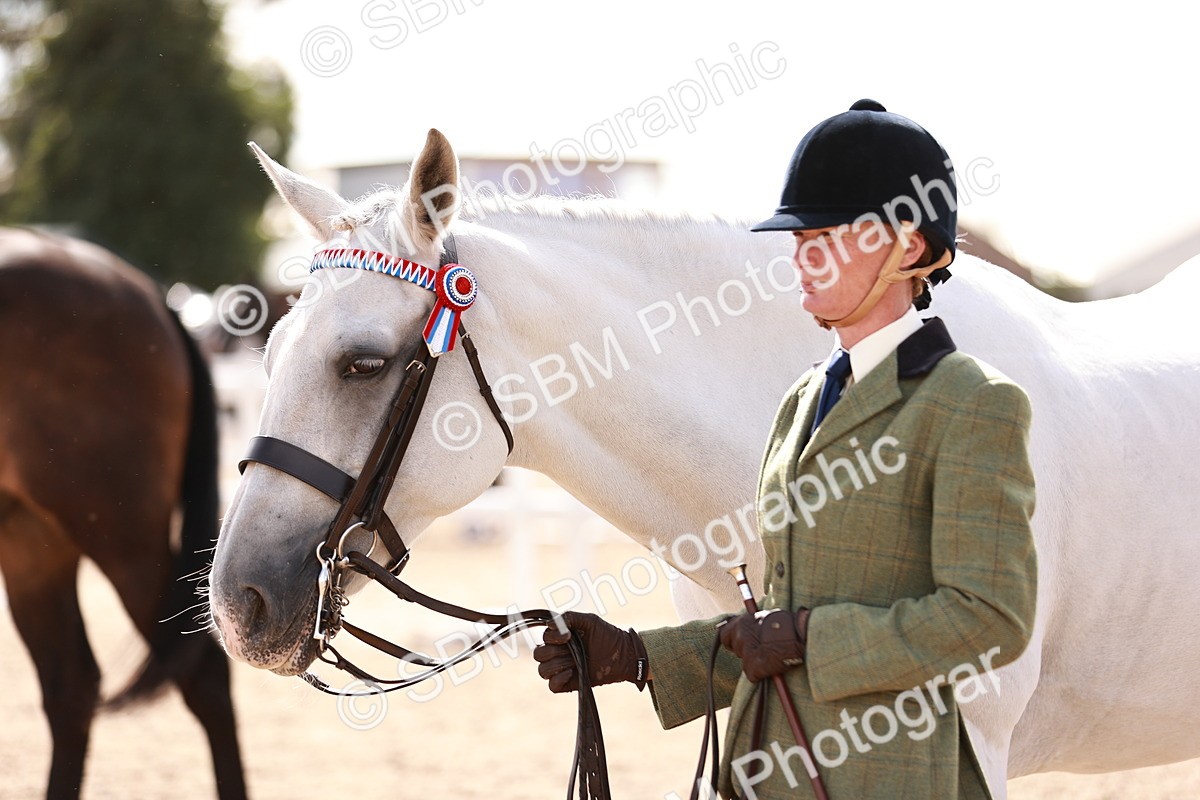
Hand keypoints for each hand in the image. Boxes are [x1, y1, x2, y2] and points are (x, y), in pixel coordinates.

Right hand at [533, 611, 648, 692]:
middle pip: (539, 655)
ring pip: (542, 671)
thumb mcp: (589, 620)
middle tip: (571, 650)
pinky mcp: (568, 683)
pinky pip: (552, 686)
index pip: (544, 638)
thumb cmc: (607, 635)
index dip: (552, 638)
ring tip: (574, 662)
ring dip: (556, 665)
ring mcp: (562, 669)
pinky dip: (558, 679)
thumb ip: (569, 617)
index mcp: (560, 638)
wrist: (623, 655)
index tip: (568, 636)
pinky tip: (571, 672)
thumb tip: (549, 625)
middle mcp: (558, 653)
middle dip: (552, 652)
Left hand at [719, 608, 809, 682]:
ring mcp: (746, 651)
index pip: (725, 634)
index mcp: (743, 622)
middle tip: (762, 653)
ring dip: (756, 664)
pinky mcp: (753, 666)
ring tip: (772, 658)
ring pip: (745, 664)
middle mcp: (740, 635)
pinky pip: (753, 675)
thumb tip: (755, 631)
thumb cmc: (789, 624)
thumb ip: (755, 625)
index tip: (743, 644)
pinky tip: (774, 668)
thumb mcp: (768, 617)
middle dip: (747, 653)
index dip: (734, 641)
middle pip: (736, 650)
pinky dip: (762, 675)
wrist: (800, 634)